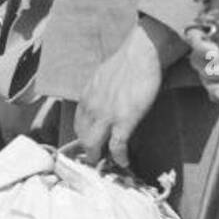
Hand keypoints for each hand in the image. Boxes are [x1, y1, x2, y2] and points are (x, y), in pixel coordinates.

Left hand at [75, 17, 181, 166]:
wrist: (141, 54)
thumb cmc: (127, 62)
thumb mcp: (103, 77)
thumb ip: (99, 92)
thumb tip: (104, 101)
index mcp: (87, 97)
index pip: (78, 124)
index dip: (83, 137)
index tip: (90, 144)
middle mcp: (91, 108)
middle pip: (83, 138)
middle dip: (89, 152)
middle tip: (98, 159)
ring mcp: (106, 116)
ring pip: (93, 144)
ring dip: (99, 157)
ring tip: (107, 164)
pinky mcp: (124, 121)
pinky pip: (117, 146)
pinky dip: (120, 157)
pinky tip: (124, 162)